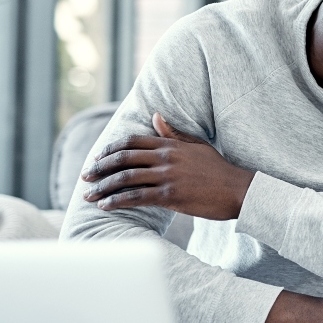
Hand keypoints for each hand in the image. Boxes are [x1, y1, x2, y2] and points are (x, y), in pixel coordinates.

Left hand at [81, 113, 254, 219]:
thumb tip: (156, 116)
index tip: (97, 158)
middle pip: (123, 159)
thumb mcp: (196, 145)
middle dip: (100, 168)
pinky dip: (117, 201)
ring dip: (103, 187)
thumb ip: (173, 133)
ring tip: (89, 195)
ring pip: (126, 179)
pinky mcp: (170, 196)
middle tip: (85, 177)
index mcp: (171, 144)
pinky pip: (136, 197)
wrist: (237, 190)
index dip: (110, 149)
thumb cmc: (218, 170)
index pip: (132, 141)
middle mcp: (166, 157)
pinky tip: (105, 206)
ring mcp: (167, 176)